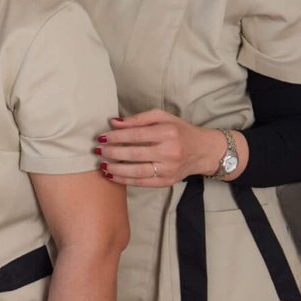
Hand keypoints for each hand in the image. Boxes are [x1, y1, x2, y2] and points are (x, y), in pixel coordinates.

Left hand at [96, 109, 224, 186]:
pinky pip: (142, 183)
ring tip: (101, 164)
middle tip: (96, 151)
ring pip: (137, 171)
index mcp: (167, 133)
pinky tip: (111, 175)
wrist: (204, 151)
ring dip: (115, 168)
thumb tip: (114, 122)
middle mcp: (169, 152)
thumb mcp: (162, 117)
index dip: (115, 137)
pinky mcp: (167, 181)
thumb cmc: (179, 131)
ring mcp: (169, 169)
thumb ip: (138, 119)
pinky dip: (124, 180)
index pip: (135, 136)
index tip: (100, 137)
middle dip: (112, 153)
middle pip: (134, 154)